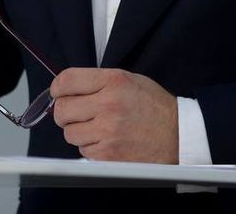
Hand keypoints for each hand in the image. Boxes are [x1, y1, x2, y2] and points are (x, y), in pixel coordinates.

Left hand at [49, 67, 177, 162]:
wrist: (179, 134)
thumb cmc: (153, 106)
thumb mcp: (128, 79)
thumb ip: (97, 82)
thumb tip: (66, 89)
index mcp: (113, 81)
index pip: (67, 81)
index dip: (57, 88)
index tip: (58, 93)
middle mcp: (109, 105)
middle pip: (62, 110)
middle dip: (64, 112)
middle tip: (73, 114)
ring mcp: (108, 131)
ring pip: (70, 133)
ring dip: (78, 131)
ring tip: (97, 128)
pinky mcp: (109, 155)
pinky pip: (83, 151)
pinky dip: (91, 147)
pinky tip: (107, 141)